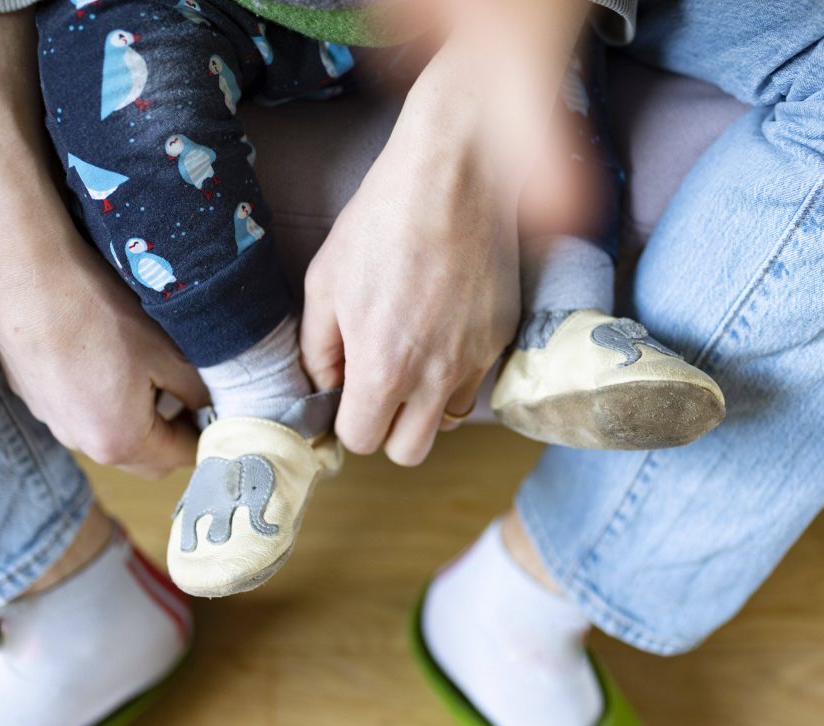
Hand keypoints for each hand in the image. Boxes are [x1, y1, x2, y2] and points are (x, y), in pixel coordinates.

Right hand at [0, 10, 206, 478]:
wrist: (9, 226)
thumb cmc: (98, 281)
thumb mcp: (183, 329)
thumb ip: (221, 375)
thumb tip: (249, 395)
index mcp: (120, 434)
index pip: (193, 457)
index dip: (227, 431)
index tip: (252, 405)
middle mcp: (75, 428)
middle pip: (155, 431)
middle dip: (190, 403)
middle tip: (220, 360)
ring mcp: (44, 397)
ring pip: (120, 401)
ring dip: (152, 377)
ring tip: (173, 329)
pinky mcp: (25, 365)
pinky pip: (85, 373)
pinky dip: (113, 354)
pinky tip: (121, 314)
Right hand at [0, 227, 208, 478]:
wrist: (24, 274)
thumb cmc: (101, 314)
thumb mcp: (168, 353)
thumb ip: (197, 391)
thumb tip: (210, 406)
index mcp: (120, 442)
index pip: (181, 456)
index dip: (209, 437)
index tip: (225, 416)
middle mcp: (81, 443)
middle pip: (145, 458)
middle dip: (174, 437)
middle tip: (195, 401)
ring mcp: (50, 421)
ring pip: (109, 437)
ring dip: (137, 422)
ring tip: (153, 379)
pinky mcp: (31, 395)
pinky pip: (78, 414)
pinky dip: (101, 403)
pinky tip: (106, 363)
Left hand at [301, 94, 520, 465]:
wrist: (455, 176)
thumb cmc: (381, 221)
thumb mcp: (326, 282)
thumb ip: (320, 348)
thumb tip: (326, 385)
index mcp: (382, 367)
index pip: (362, 440)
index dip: (348, 422)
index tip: (348, 397)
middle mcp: (433, 376)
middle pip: (409, 451)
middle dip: (388, 429)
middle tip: (378, 388)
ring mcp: (475, 359)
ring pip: (446, 420)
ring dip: (425, 405)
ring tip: (413, 358)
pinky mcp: (503, 337)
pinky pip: (476, 380)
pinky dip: (457, 372)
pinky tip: (443, 329)